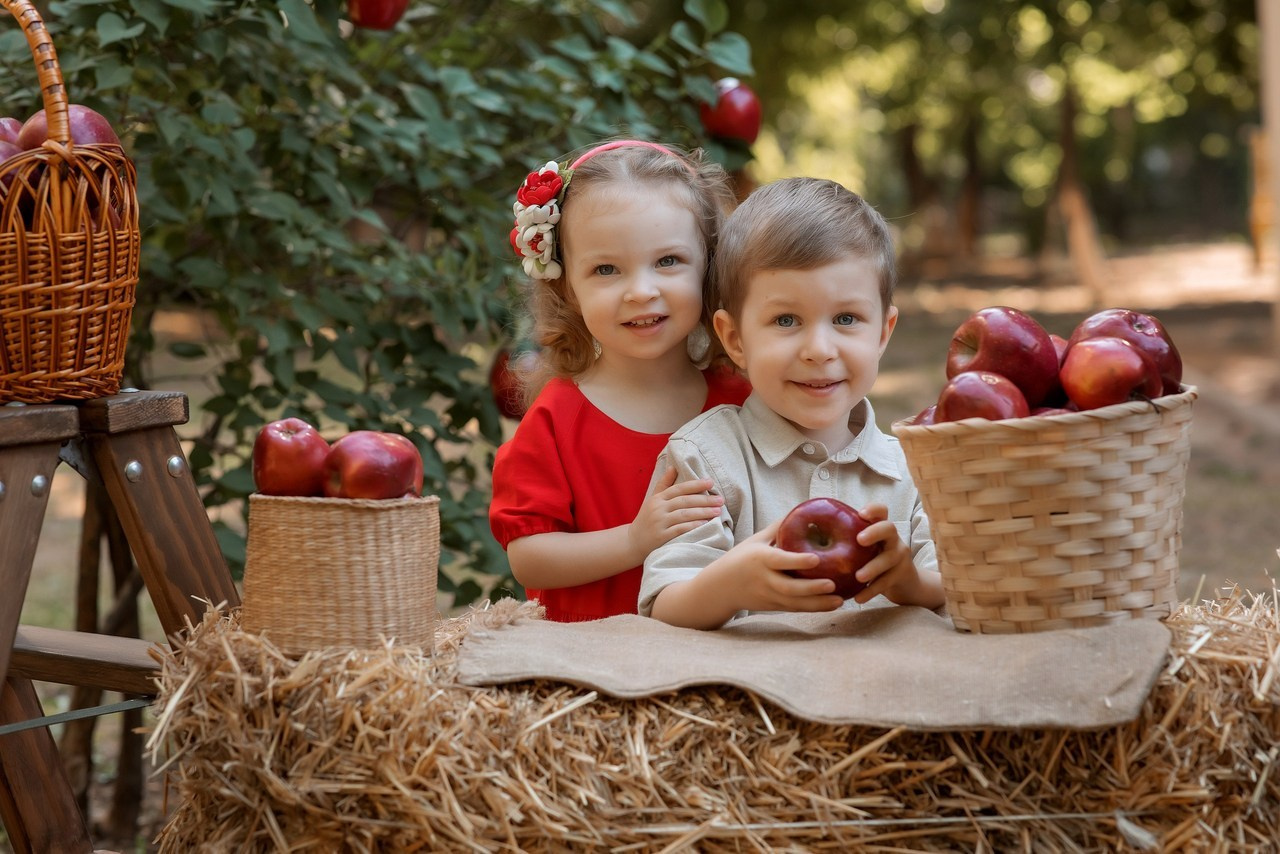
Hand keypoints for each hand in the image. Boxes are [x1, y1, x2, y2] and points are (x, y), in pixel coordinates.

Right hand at [628, 467, 725, 558]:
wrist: (633, 542)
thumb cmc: (647, 519)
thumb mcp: (652, 500)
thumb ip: (663, 484)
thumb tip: (673, 467)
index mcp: (658, 498)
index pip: (679, 488)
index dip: (696, 484)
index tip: (711, 482)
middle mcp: (658, 509)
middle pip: (685, 501)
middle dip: (704, 500)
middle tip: (720, 500)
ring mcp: (659, 523)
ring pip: (684, 515)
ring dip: (702, 512)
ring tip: (717, 511)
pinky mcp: (661, 537)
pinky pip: (680, 529)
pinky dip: (693, 526)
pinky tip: (705, 524)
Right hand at [706, 520, 846, 613]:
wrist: (720, 587)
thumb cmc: (741, 558)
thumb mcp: (755, 540)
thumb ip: (778, 528)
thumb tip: (801, 509)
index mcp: (759, 559)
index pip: (779, 561)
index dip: (797, 561)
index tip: (816, 559)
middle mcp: (764, 579)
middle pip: (788, 588)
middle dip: (811, 588)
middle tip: (833, 584)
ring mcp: (768, 596)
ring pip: (794, 603)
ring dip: (818, 603)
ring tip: (840, 600)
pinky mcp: (773, 607)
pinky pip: (795, 609)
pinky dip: (814, 608)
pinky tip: (832, 604)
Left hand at [850, 504, 942, 607]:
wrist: (907, 586)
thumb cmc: (880, 562)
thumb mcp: (869, 549)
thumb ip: (850, 541)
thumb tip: (814, 537)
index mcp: (883, 531)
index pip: (882, 512)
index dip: (873, 509)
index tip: (860, 513)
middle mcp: (894, 540)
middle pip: (889, 528)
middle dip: (875, 531)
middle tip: (859, 540)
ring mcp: (900, 557)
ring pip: (888, 559)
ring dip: (872, 568)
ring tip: (858, 577)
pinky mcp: (902, 575)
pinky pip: (886, 582)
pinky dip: (871, 591)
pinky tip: (858, 598)